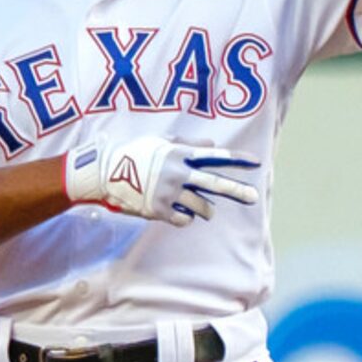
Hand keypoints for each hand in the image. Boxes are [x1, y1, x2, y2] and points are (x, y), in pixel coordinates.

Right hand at [64, 137, 259, 226]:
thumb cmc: (133, 154)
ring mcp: (169, 193)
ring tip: (204, 209)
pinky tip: (177, 213)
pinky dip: (185, 217)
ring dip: (206, 210)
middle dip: (237, 191)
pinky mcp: (159, 210)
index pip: (214, 156)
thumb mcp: (160, 142)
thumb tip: (212, 145)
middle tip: (254, 198)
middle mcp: (177, 173)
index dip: (236, 160)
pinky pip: (183, 219)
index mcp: (179, 154)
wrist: (105, 174)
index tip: (256, 163)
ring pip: (201, 207)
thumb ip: (187, 144)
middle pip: (214, 183)